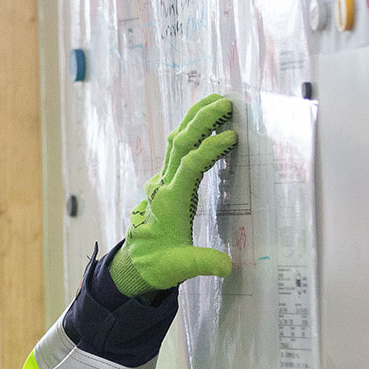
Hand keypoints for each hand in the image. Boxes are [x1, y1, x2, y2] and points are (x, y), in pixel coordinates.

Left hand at [110, 94, 237, 295]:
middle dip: (201, 120)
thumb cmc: (157, 264)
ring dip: (195, 119)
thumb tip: (228, 266)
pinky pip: (179, 150)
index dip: (209, 149)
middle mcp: (163, 185)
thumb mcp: (179, 267)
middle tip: (225, 102)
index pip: (189, 166)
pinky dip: (194, 133)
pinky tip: (209, 123)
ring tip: (218, 101)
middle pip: (180, 143)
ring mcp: (163, 181)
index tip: (232, 137)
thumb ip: (203, 263)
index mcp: (169, 202)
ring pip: (177, 141)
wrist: (136, 263)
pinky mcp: (167, 182)